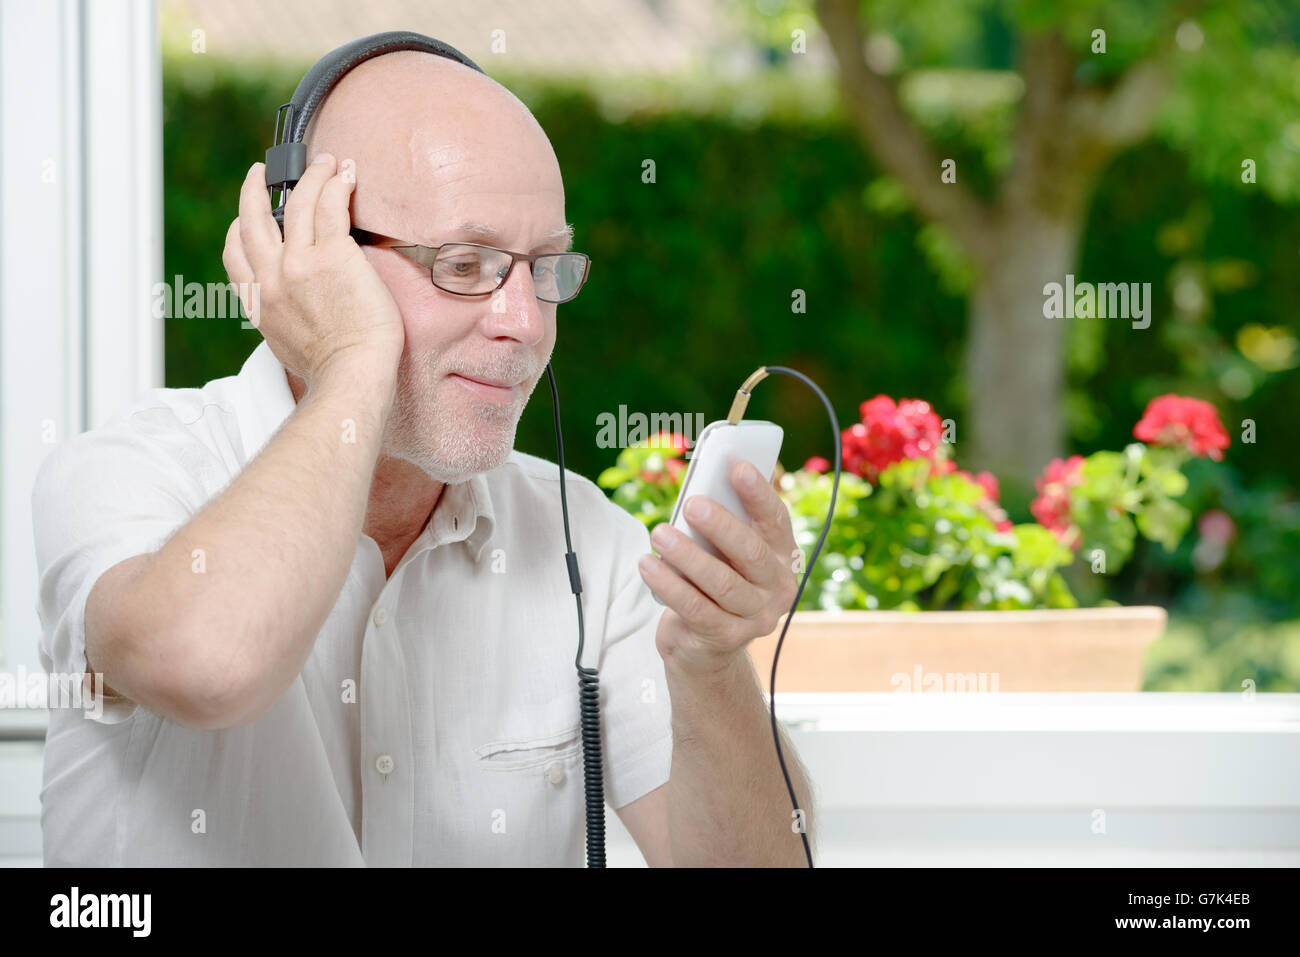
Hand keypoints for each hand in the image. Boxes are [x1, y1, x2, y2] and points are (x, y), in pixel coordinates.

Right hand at [222, 154, 404, 389]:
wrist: (350, 374)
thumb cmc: (332, 370)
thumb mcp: (286, 347)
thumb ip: (283, 321)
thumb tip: (294, 315)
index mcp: (258, 303)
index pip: (234, 255)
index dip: (237, 228)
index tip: (244, 216)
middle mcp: (271, 278)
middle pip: (254, 220)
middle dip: (255, 190)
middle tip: (261, 172)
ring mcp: (299, 263)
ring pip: (298, 203)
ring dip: (309, 176)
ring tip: (322, 161)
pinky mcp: (332, 255)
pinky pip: (330, 206)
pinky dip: (335, 184)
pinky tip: (344, 173)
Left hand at [639, 461, 799, 675]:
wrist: (706, 646)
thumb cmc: (714, 580)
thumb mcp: (725, 551)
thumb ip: (726, 520)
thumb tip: (709, 479)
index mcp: (783, 556)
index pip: (777, 520)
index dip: (759, 493)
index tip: (737, 466)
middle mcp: (778, 588)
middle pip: (751, 553)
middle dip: (721, 526)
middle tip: (692, 503)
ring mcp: (755, 617)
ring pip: (721, 583)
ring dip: (687, 555)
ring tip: (659, 533)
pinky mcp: (726, 638)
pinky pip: (694, 608)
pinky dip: (669, 584)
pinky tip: (647, 565)